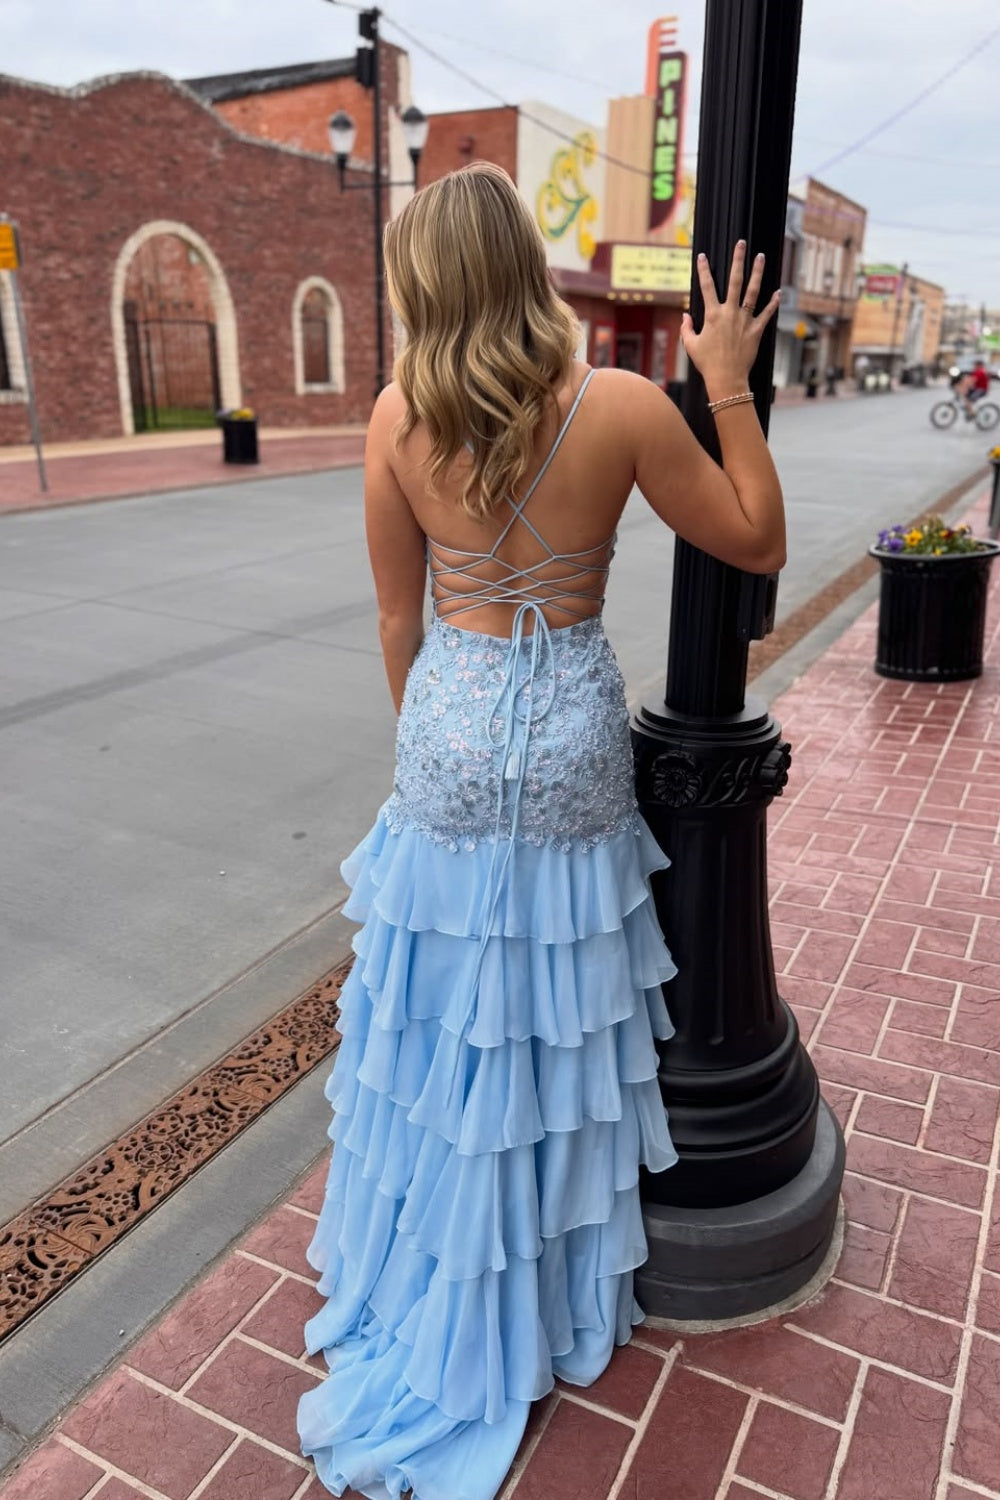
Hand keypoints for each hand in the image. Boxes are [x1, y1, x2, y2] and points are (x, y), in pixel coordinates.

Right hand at [680, 242, 779, 399]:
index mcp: (712, 315)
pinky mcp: (756, 330)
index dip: (702, 270)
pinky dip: (773, 303)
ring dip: (757, 273)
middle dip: (738, 260)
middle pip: (735, 280)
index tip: (702, 256)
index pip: (706, 287)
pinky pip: (766, 314)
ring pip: (753, 291)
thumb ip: (687, 329)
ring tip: (761, 257)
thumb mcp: (691, 346)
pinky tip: (778, 292)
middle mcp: (730, 313)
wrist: (726, 378)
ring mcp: (745, 320)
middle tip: (741, 243)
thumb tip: (685, 316)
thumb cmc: (707, 363)